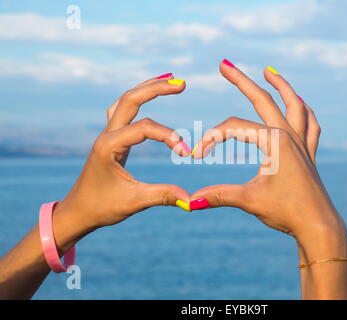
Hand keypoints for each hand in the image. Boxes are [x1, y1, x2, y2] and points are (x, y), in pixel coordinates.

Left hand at [55, 74, 190, 236]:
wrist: (78, 212)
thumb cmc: (101, 207)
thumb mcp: (134, 202)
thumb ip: (163, 195)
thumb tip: (192, 200)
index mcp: (109, 146)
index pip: (144, 128)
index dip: (169, 136)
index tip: (185, 153)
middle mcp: (107, 135)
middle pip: (131, 99)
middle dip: (156, 88)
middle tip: (182, 84)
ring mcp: (107, 135)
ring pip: (126, 101)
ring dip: (146, 88)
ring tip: (168, 79)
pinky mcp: (111, 139)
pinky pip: (123, 111)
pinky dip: (138, 99)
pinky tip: (147, 95)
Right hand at [191, 62, 346, 260]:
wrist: (318, 226)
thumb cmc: (286, 212)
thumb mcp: (248, 200)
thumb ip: (218, 195)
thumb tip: (189, 201)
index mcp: (274, 141)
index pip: (233, 128)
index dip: (211, 138)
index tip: (197, 156)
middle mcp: (289, 135)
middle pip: (262, 100)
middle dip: (241, 81)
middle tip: (224, 64)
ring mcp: (302, 142)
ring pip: (294, 104)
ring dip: (281, 85)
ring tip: (269, 70)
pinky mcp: (309, 152)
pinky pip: (310, 123)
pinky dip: (303, 109)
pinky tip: (299, 103)